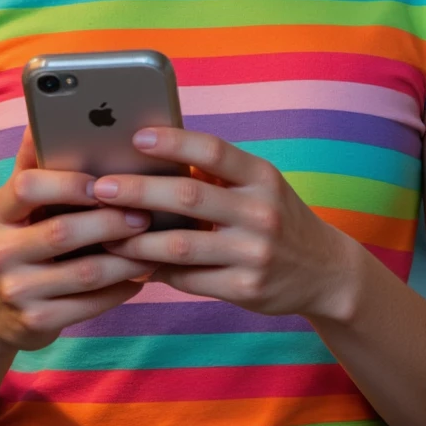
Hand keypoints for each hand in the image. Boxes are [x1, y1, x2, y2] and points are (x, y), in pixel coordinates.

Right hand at [0, 127, 153, 358]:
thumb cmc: (16, 245)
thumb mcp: (14, 208)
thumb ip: (34, 166)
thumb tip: (44, 115)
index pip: (27, 186)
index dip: (69, 182)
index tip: (103, 180)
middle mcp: (0, 252)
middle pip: (64, 231)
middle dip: (111, 220)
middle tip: (146, 213)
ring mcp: (17, 291)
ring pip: (85, 272)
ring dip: (126, 256)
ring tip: (154, 243)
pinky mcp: (37, 322)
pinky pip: (91, 305)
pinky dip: (122, 289)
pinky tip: (141, 275)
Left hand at [94, 126, 363, 322]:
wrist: (325, 272)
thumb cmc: (275, 218)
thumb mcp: (259, 187)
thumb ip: (216, 174)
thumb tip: (151, 157)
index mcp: (262, 177)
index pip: (214, 151)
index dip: (174, 142)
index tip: (136, 137)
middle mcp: (261, 213)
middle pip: (188, 197)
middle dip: (138, 191)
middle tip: (100, 188)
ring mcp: (254, 253)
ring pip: (181, 246)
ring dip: (137, 240)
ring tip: (106, 234)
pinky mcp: (245, 289)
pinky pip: (188, 279)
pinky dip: (156, 271)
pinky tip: (133, 264)